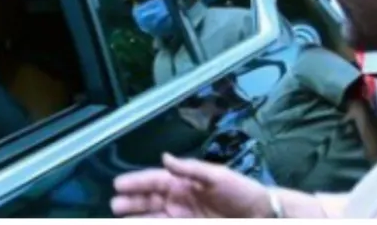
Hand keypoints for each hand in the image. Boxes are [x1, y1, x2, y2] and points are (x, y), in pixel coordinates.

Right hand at [110, 153, 270, 217]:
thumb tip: (165, 158)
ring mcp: (183, 217)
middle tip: (114, 206)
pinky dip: (151, 224)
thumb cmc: (242, 192)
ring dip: (137, 218)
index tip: (118, 184)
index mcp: (184, 183)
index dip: (136, 182)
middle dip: (130, 202)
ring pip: (153, 217)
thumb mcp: (218, 176)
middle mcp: (179, 200)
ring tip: (119, 218)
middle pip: (148, 201)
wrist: (262, 216)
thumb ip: (190, 168)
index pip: (155, 181)